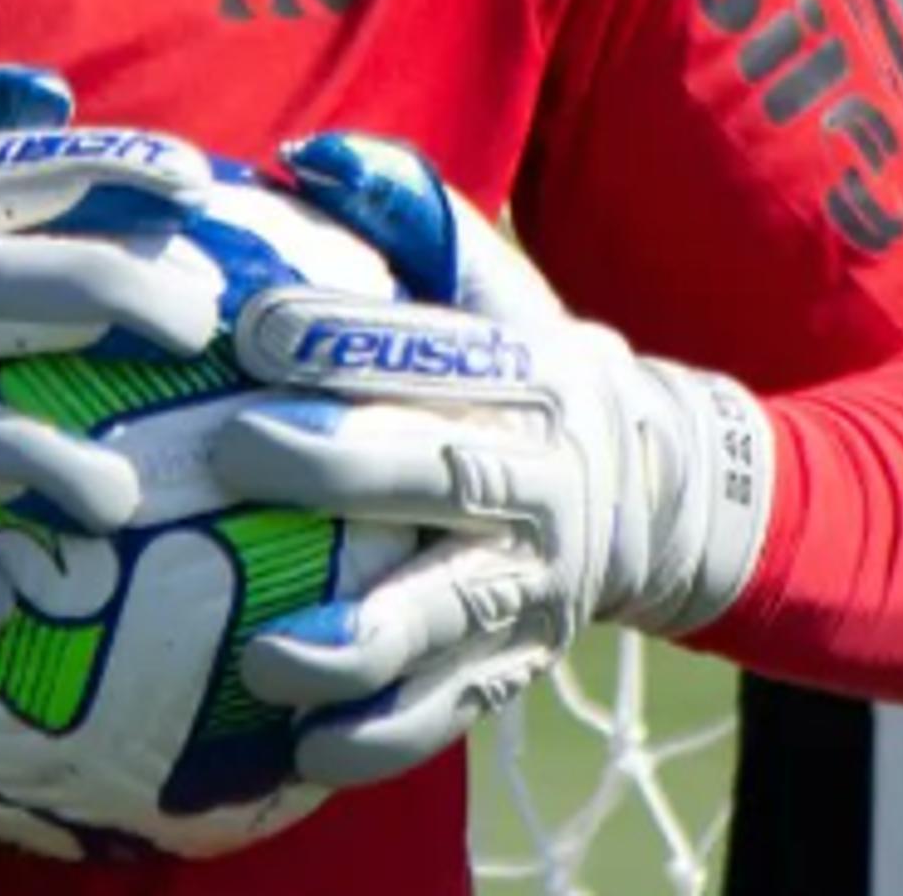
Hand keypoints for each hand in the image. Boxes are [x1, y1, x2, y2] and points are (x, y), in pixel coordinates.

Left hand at [212, 131, 773, 785]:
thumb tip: (305, 154)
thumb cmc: (528, 369)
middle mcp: (539, 478)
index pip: (437, 349)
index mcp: (526, 374)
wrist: (668, 494)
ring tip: (270, 652)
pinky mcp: (518, 663)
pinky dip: (383, 735)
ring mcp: (534, 581)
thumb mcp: (494, 283)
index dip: (350, 336)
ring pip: (451, 611)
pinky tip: (304, 749)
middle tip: (234, 450)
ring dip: (363, 635)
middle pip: (441, 472)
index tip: (254, 325)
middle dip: (339, 465)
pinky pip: (452, 711)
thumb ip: (408, 211)